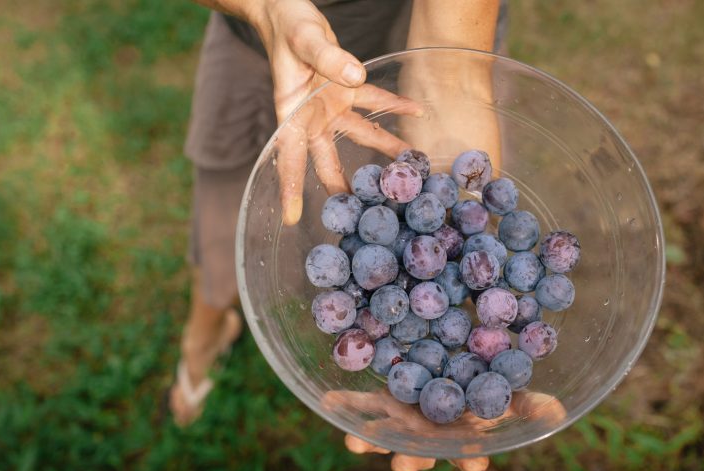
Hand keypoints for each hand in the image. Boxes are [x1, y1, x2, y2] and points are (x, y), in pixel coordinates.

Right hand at [244, 0, 421, 224]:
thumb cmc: (287, 25)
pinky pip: (374, 102)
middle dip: (344, 187)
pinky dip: (394, 107)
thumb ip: (327, 56)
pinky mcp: (346, 90)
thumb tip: (355, 77)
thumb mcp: (304, 39)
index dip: (290, 187)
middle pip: (327, 159)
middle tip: (362, 214)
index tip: (291, 217)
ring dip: (383, 151)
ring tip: (408, 171)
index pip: (289, 156)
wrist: (287, 11)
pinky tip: (416, 113)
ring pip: (359, 136)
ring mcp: (331, 106)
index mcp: (291, 111)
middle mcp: (312, 116)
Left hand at [321, 387, 565, 470]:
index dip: (470, 459)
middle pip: (419, 453)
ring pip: (383, 435)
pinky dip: (343, 402)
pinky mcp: (380, 400)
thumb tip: (559, 412)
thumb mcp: (504, 392)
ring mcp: (401, 420)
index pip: (467, 453)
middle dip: (413, 461)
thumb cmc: (479, 385)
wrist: (445, 364)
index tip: (474, 460)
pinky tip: (326, 399)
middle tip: (407, 464)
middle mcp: (427, 435)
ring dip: (369, 440)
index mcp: (459, 437)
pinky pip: (359, 403)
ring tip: (355, 441)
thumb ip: (527, 404)